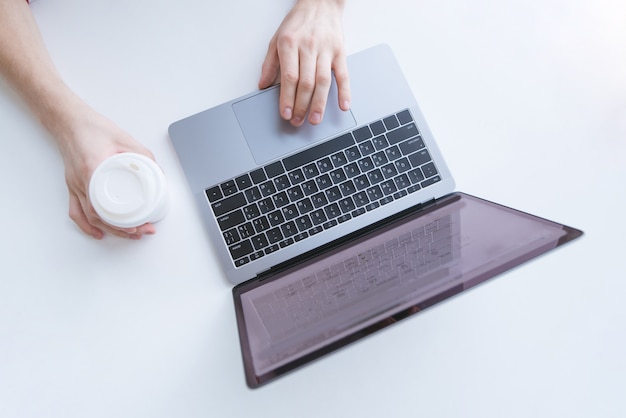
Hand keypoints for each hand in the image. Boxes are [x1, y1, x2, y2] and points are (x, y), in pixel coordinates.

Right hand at [57, 102, 157, 239]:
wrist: (69, 120)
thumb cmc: (92, 127)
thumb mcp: (124, 139)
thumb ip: (143, 155)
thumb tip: (158, 172)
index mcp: (92, 170)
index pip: (104, 206)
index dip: (121, 222)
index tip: (138, 226)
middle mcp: (80, 182)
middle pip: (99, 217)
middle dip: (122, 230)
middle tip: (142, 232)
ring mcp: (75, 185)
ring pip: (89, 218)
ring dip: (109, 230)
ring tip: (129, 235)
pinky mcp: (73, 185)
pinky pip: (75, 211)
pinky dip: (86, 226)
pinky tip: (98, 233)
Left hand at [259, 0, 349, 126]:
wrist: (320, 3)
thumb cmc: (298, 22)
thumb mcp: (277, 38)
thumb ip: (269, 63)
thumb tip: (263, 85)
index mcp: (290, 44)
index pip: (289, 77)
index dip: (287, 98)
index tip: (285, 113)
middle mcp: (308, 47)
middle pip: (306, 83)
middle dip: (301, 106)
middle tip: (298, 121)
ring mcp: (326, 50)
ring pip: (323, 82)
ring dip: (319, 104)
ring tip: (315, 119)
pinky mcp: (340, 52)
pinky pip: (343, 74)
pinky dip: (345, 91)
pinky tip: (343, 105)